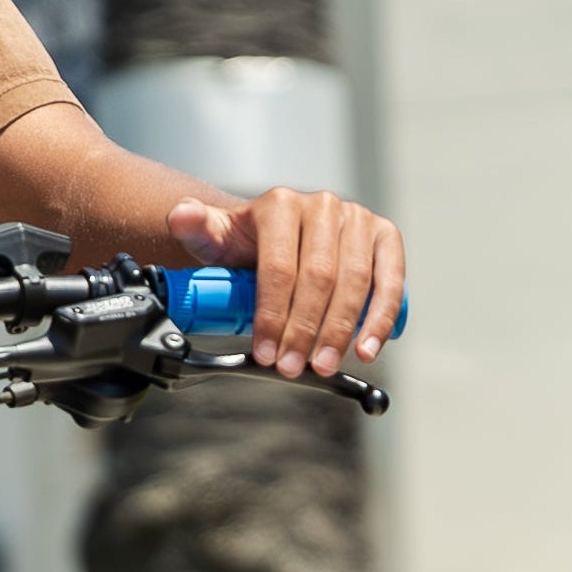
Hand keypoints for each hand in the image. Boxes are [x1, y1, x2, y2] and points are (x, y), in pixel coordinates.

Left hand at [163, 187, 403, 380]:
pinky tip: (369, 348)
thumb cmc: (248, 243)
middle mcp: (323, 205)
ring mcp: (357, 219)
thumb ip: (195, 228)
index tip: (266, 352)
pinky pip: (391, 280)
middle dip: (304, 330)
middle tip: (292, 367)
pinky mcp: (385, 237)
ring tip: (325, 365)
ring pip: (355, 282)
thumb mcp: (217, 238)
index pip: (278, 266)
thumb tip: (180, 216)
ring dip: (341, 331)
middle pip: (318, 277)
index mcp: (280, 205)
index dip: (273, 315)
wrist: (280, 233)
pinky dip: (382, 318)